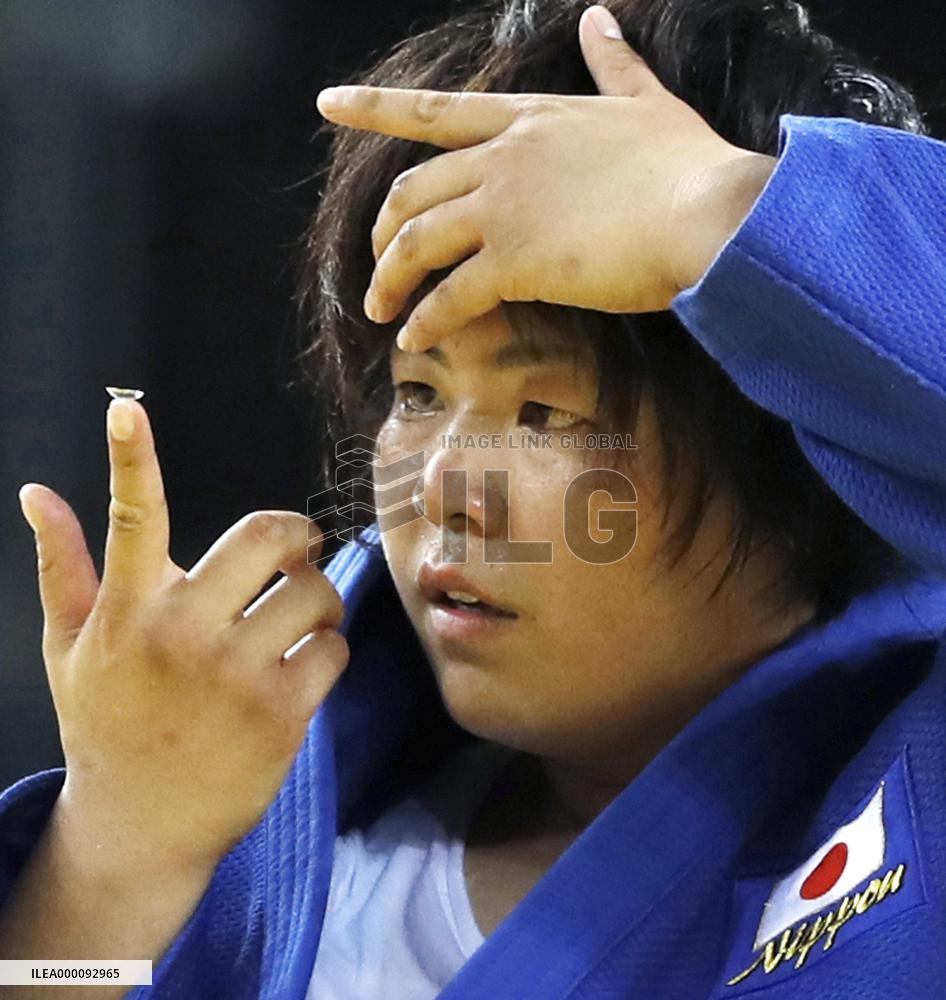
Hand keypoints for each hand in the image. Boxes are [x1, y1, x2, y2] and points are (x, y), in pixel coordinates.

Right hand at [17, 398, 348, 872]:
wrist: (141, 825)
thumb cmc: (108, 724)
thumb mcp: (72, 647)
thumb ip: (63, 566)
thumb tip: (37, 493)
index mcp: (127, 612)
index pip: (131, 520)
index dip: (130, 459)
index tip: (127, 410)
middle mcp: (179, 635)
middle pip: (265, 537)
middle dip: (296, 533)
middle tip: (298, 547)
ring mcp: (232, 676)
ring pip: (314, 593)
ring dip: (319, 598)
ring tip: (300, 617)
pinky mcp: (279, 715)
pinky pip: (333, 649)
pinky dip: (329, 650)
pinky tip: (303, 667)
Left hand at [316, 4, 774, 351]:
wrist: (711, 212)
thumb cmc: (689, 164)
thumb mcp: (648, 102)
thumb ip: (615, 64)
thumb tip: (598, 16)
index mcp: (530, 119)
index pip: (438, 110)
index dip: (376, 109)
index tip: (327, 105)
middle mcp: (505, 158)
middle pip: (413, 188)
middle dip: (383, 231)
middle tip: (376, 264)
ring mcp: (506, 208)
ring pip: (417, 241)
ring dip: (389, 280)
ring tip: (379, 313)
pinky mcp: (516, 261)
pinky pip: (451, 296)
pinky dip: (426, 321)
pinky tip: (414, 341)